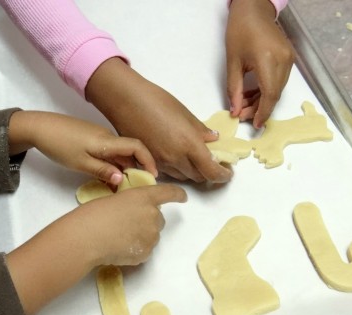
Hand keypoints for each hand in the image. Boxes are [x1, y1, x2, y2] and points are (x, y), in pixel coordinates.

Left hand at [8, 110, 157, 185]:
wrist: (38, 126)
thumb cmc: (59, 144)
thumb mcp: (80, 163)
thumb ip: (103, 171)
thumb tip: (122, 179)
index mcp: (107, 142)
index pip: (137, 148)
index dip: (148, 161)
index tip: (152, 176)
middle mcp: (107, 137)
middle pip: (130, 153)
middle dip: (137, 169)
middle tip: (137, 187)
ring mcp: (99, 137)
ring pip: (119, 154)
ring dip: (123, 169)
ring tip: (121, 187)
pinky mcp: (91, 139)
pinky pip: (109, 152)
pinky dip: (113, 165)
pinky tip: (107, 177)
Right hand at [75, 183, 186, 265]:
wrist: (85, 238)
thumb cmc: (93, 214)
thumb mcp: (116, 200)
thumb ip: (133, 204)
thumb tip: (137, 215)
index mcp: (144, 197)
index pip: (169, 193)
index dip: (178, 194)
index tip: (183, 197)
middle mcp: (153, 215)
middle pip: (158, 219)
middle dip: (148, 220)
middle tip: (128, 224)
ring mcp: (152, 236)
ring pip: (152, 235)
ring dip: (142, 235)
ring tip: (119, 237)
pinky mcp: (146, 252)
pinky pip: (145, 249)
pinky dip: (136, 249)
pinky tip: (119, 247)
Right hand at [85, 58, 232, 183]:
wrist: (124, 100)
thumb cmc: (156, 100)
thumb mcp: (184, 113)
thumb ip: (201, 130)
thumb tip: (213, 139)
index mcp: (189, 145)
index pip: (211, 172)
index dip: (222, 175)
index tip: (228, 173)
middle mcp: (176, 159)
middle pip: (199, 177)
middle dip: (209, 173)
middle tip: (214, 163)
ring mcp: (161, 163)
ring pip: (184, 177)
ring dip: (194, 172)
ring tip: (196, 159)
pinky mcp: (148, 163)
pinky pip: (169, 172)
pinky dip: (178, 168)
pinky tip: (178, 156)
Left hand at [226, 0, 294, 127]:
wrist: (254, 9)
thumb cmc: (240, 30)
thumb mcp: (233, 61)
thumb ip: (234, 89)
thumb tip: (235, 111)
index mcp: (268, 60)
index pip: (270, 95)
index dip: (262, 112)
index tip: (255, 124)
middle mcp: (283, 61)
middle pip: (274, 94)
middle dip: (259, 108)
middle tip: (243, 115)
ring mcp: (289, 60)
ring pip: (277, 90)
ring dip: (262, 100)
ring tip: (245, 104)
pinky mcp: (289, 59)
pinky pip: (279, 81)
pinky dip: (267, 90)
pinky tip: (253, 94)